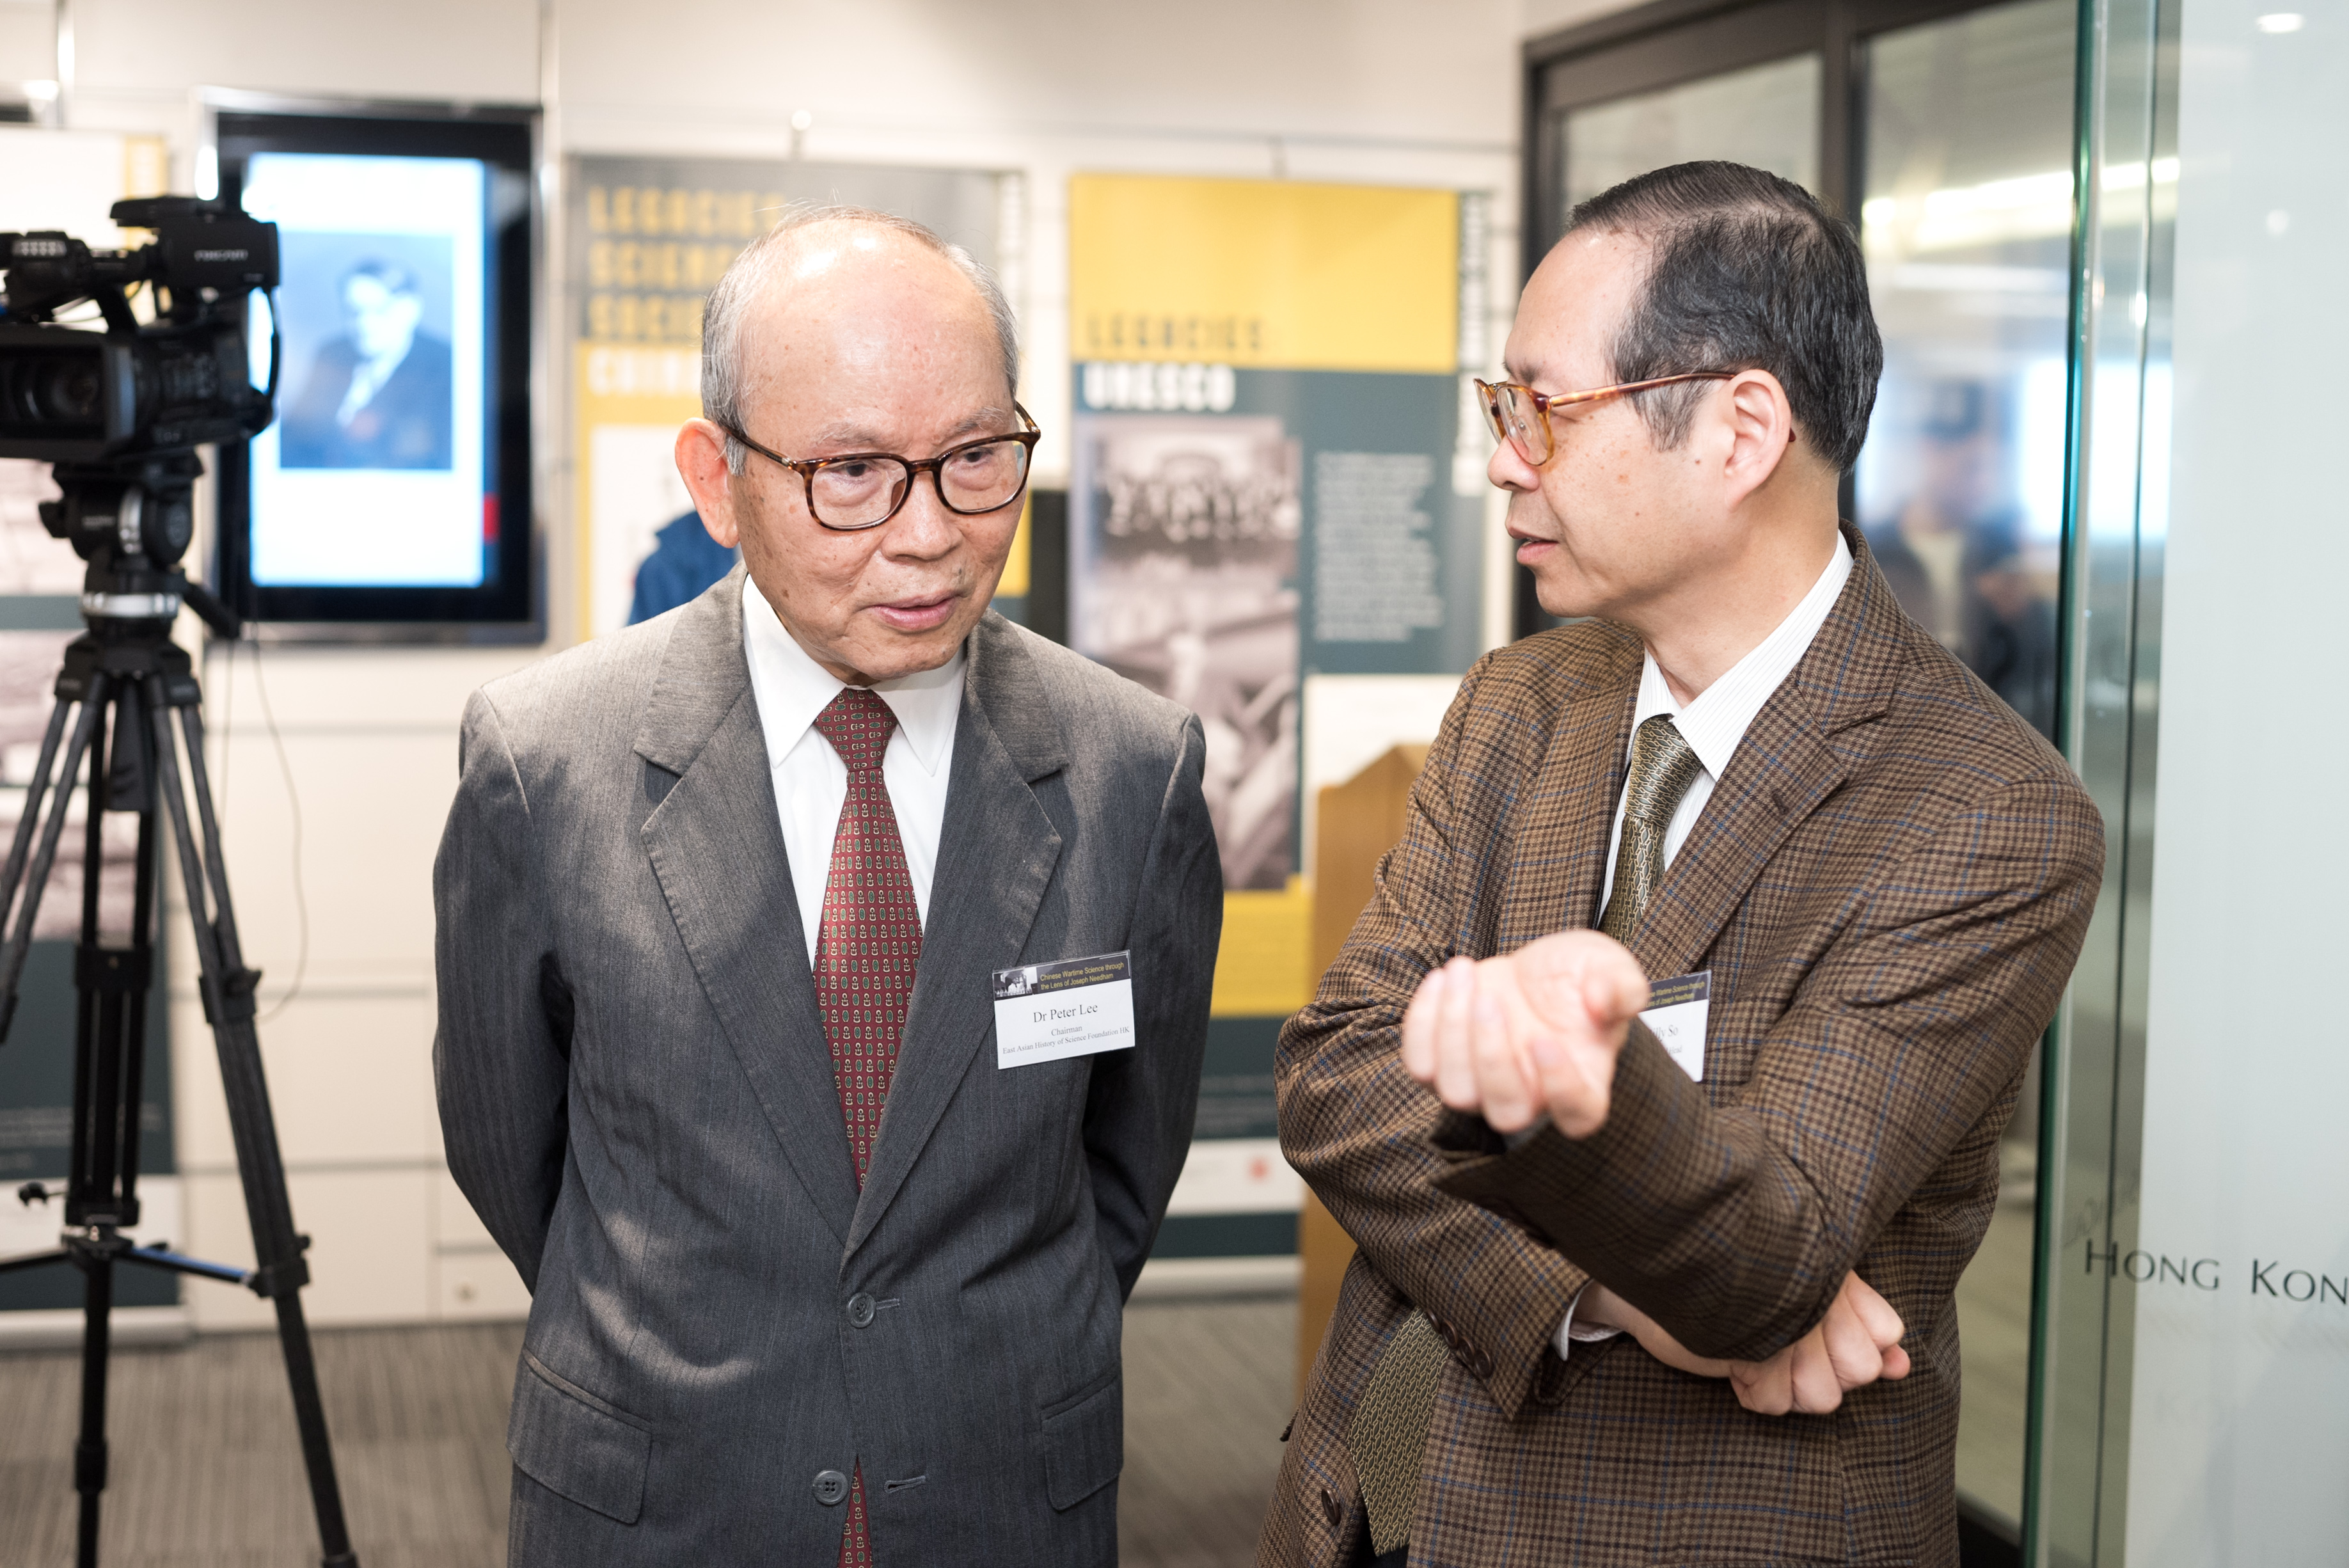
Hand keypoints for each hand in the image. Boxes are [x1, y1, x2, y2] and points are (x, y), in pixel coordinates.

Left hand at [1398, 933, 1650, 1136]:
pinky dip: (1422, 1020)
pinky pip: (1419, 1065)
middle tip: (1491, 999)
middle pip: (1506, 1112)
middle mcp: (1532, 1098)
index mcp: (1584, 1083)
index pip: (1577, 1114)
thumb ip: (1621, 986)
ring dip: (1452, 1029)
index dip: (1560, 1087)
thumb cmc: (1578, 978)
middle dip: (1491, 1055)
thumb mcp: (1610, 968)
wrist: (1535, 973)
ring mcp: (1482, 1089)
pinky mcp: (1444, 1068)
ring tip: (1464, 971)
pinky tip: (1444, 979)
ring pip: (1456, 1092)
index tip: (1546, 1040)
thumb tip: (1606, 1001)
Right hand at [1580, 1273, 1910, 1415]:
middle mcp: (1821, 1295)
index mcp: (1839, 1273)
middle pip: (1859, 1373)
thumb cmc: (1739, 1279)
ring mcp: (1786, 1321)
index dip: (1855, 1346)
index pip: (1887, 1335)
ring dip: (1785, 1384)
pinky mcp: (1749, 1346)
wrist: (1666, 1255)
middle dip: (1821, 1371)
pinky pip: (1772, 1403)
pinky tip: (1736, 1358)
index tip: (1816, 1327)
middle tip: (1782, 1342)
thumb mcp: (1812, 1300)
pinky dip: (1752, 1390)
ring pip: (1823, 1398)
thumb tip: (1902, 1368)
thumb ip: (1863, 1329)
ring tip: (1756, 1349)